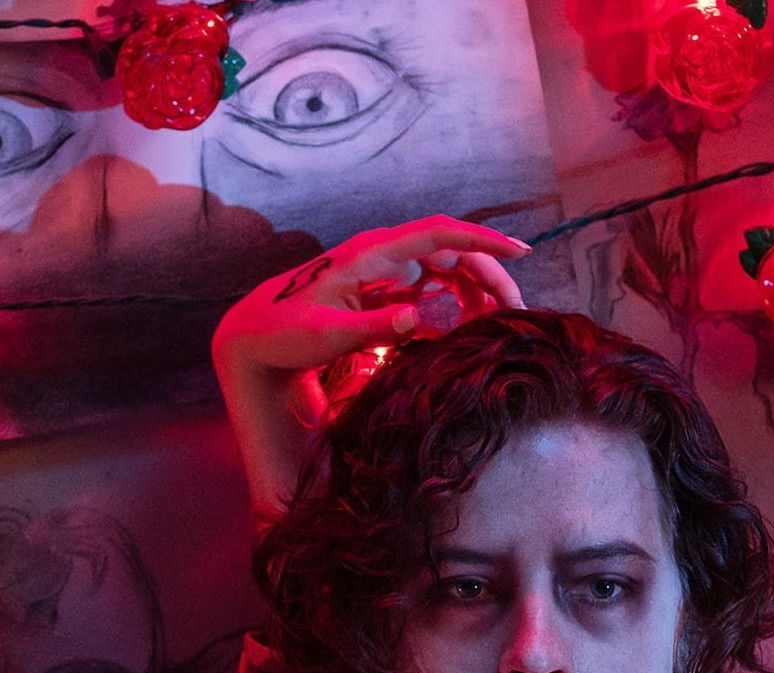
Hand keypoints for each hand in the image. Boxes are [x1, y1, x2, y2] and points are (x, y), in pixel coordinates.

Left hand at [211, 216, 530, 518]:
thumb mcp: (326, 335)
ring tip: (495, 319)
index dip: (481, 242)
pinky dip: (450, 302)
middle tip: (515, 308)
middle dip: (486, 273)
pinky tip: (464, 325)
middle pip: (449, 250)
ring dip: (472, 288)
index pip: (438, 235)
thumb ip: (373, 327)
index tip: (520, 252)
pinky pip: (427, 288)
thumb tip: (418, 319)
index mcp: (370, 254)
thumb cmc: (284, 335)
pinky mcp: (380, 291)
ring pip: (442, 268)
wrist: (254, 336)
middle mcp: (380, 254)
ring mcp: (381, 271)